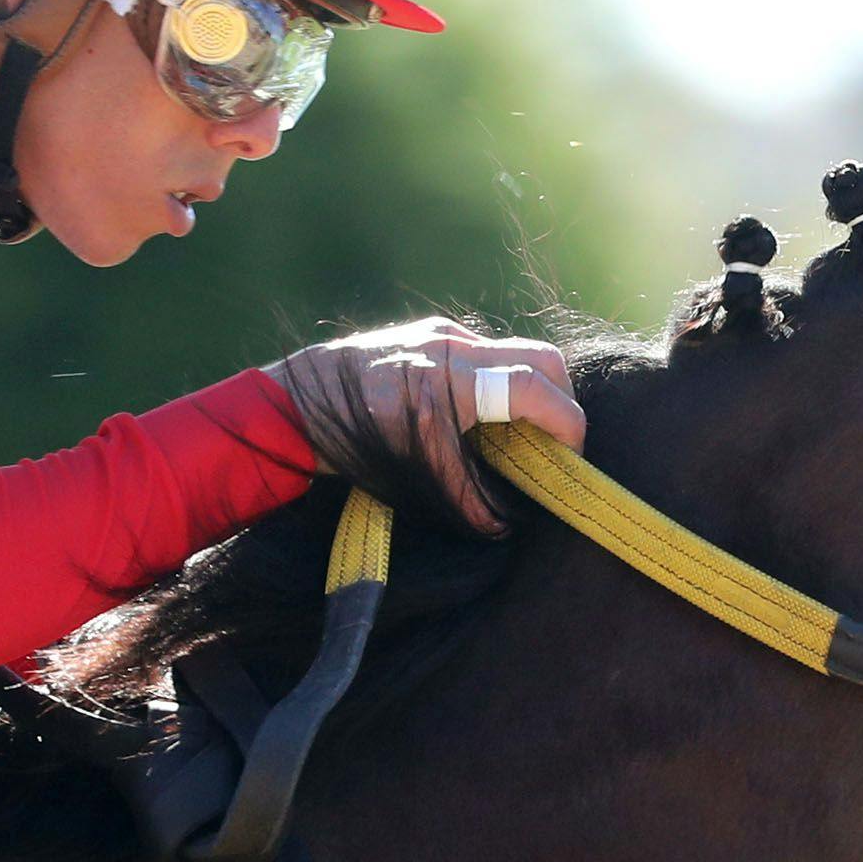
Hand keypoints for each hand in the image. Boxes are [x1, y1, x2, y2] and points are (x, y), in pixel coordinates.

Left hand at [266, 318, 586, 535]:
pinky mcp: (429, 334)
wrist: (292, 402)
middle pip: (542, 360)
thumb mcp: (412, 472)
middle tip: (554, 446)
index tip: (570, 463)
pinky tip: (477, 420)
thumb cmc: (350, 438)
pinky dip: (495, 386)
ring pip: (514, 355)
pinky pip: (484, 356)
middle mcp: (453, 345)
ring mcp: (442, 334)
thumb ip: (464, 495)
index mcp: (453, 377)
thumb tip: (503, 527)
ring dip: (526, 396)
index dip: (567, 428)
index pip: (537, 390)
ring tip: (516, 438)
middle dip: (559, 403)